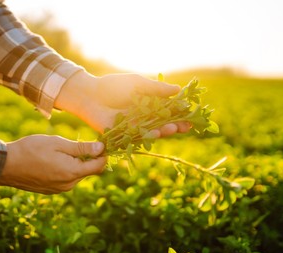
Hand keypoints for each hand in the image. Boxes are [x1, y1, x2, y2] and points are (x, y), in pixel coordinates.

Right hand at [0, 135, 105, 193]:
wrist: (6, 165)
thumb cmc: (31, 150)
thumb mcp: (58, 144)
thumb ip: (81, 148)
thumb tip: (101, 148)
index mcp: (72, 172)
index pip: (99, 166)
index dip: (103, 154)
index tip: (101, 142)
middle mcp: (68, 185)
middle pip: (88, 171)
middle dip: (88, 158)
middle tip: (78, 143)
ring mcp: (59, 189)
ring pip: (77, 175)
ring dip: (75, 163)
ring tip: (61, 151)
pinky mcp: (51, 190)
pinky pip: (66, 179)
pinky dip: (66, 169)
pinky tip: (53, 160)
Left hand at [55, 71, 190, 135]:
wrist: (90, 93)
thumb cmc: (112, 86)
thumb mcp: (137, 83)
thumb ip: (156, 88)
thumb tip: (178, 89)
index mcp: (148, 105)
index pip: (169, 112)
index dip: (180, 114)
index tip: (192, 114)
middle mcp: (143, 118)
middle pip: (163, 124)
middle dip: (176, 126)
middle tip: (187, 126)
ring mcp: (134, 128)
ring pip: (152, 132)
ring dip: (164, 131)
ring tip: (173, 128)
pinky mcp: (123, 135)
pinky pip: (137, 138)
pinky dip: (147, 137)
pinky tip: (156, 134)